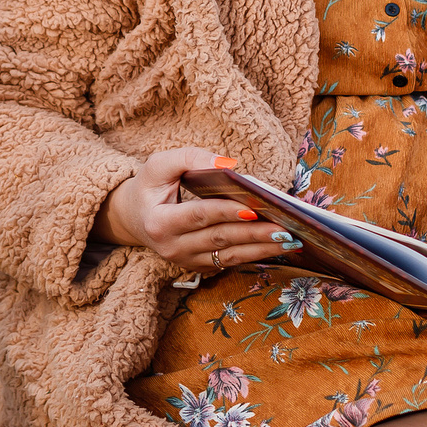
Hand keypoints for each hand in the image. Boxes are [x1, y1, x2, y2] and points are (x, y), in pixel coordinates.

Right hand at [95, 147, 293, 272]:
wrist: (135, 218)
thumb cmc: (150, 187)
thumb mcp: (159, 165)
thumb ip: (190, 158)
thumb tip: (228, 166)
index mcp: (158, 223)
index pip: (198, 216)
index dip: (225, 213)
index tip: (253, 210)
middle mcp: (172, 248)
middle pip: (220, 239)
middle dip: (255, 234)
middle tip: (285, 228)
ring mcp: (186, 262)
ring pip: (230, 256)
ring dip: (262, 249)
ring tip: (291, 241)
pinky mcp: (199, 268)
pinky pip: (230, 262)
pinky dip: (256, 254)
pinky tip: (278, 247)